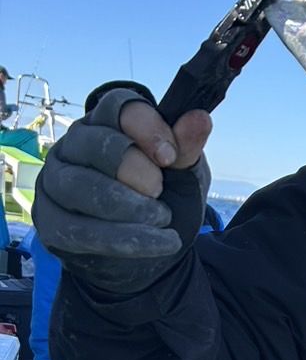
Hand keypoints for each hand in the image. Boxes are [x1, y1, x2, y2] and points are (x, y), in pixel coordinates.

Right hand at [32, 88, 212, 290]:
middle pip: (99, 145)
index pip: (119, 106)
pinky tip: (158, 243)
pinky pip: (81, 230)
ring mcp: (55, 180)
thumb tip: (200, 117)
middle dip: (139, 173)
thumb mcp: (185, 176)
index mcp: (108, 122)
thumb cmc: (166, 201)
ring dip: (131, 207)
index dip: (148, 129)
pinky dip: (126, 239)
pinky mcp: (50, 220)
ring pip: (83, 186)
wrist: (153, 253)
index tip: (170, 157)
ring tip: (162, 219)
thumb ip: (186, 149)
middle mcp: (74, 144)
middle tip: (160, 192)